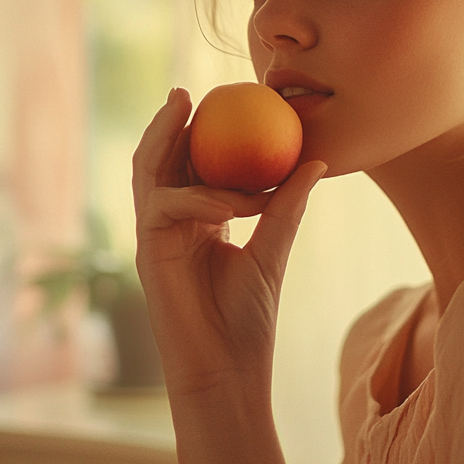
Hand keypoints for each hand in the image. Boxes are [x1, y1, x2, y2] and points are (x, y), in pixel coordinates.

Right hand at [132, 87, 325, 396]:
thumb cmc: (249, 320)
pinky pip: (164, 210)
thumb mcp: (274, 250)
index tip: (218, 99)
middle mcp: (170, 226)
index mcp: (196, 223)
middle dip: (166, 124)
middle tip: (185, 92)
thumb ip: (287, 206)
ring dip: (163, 140)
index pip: (189, 167)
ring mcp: (155, 239)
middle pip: (159, 163)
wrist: (228, 371)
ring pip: (148, 176)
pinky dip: (196, 198)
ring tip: (181, 109)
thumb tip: (316, 162)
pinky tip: (229, 201)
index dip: (196, 133)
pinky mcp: (149, 256)